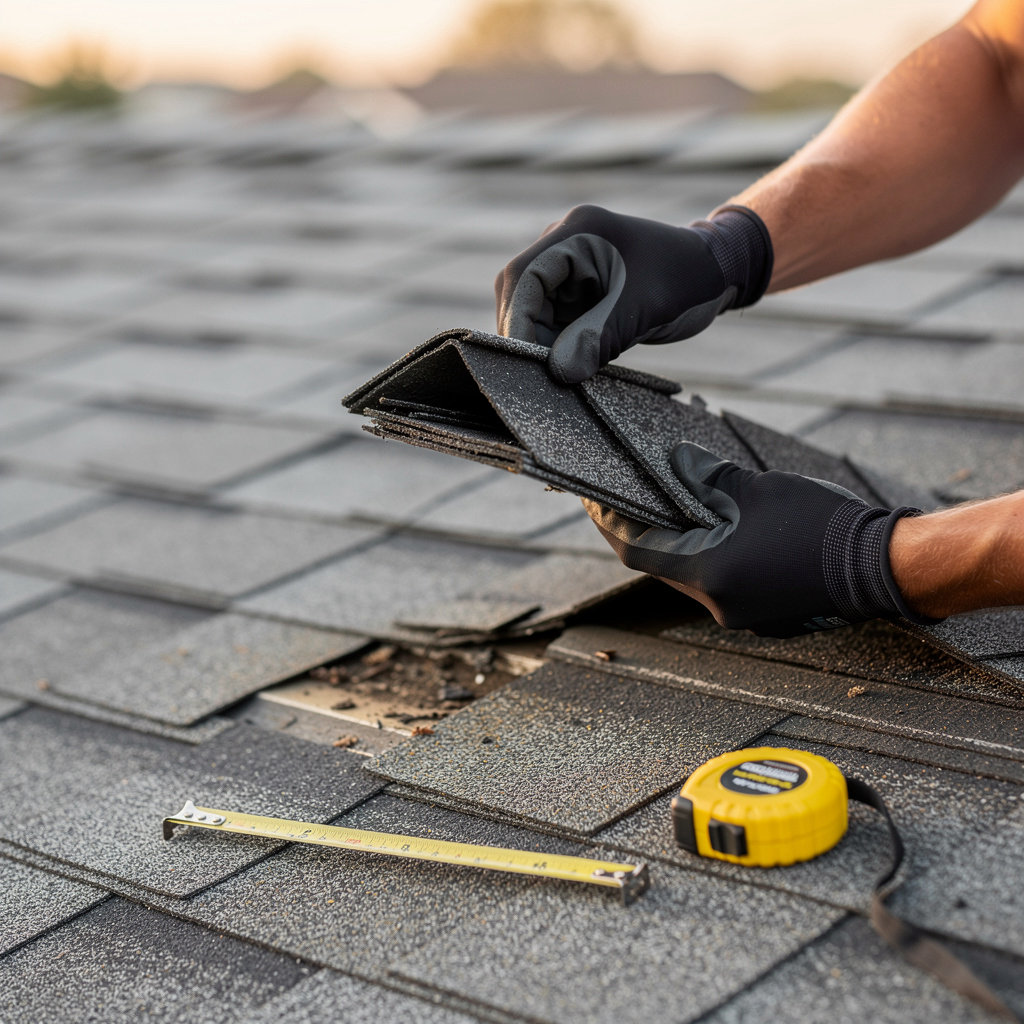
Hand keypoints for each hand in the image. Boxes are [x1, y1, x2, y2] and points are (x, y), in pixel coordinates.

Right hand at [494, 204, 771, 383]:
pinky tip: (571, 367)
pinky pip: (554, 324)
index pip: (523, 276)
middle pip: (521, 295)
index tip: (522, 362)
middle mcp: (565, 245)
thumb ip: (599, 338)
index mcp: (578, 232)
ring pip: (535, 314)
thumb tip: (559, 373)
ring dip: (542, 345)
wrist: (717, 272)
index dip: (517, 320)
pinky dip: (558, 348)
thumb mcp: (645, 309)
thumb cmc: (688, 278)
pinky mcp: (578, 294)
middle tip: (538, 378)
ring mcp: (570, 270)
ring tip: (560, 376)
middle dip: (527, 336)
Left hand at [582, 442, 929, 637]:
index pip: (637, 549)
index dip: (610, 520)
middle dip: (638, 527)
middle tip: (622, 492)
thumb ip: (706, 477)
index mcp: (712, 574)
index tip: (592, 495)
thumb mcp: (757, 489)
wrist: (884, 565)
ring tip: (662, 501)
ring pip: (686, 572)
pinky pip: (714, 579)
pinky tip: (706, 521)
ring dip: (672, 540)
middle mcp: (718, 603)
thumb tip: (674, 465)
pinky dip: (702, 551)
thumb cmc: (823, 524)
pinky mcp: (757, 611)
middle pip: (658, 563)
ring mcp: (737, 613)